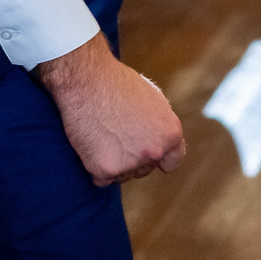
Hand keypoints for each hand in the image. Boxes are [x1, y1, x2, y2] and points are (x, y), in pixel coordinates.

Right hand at [34, 33, 186, 184]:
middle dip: (132, 158)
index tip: (149, 155)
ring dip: (113, 163)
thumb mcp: (152, 99)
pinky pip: (101, 179)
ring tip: (103, 134)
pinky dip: (94, 166)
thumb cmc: (117, 84)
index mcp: (171, 132)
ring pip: (122, 175)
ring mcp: (131, 163)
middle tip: (115, 134)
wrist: (87, 80)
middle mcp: (155, 151)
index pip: (173, 161)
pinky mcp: (106, 169)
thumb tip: (161, 141)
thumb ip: (159, 124)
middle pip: (144, 169)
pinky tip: (91, 144)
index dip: (160, 158)